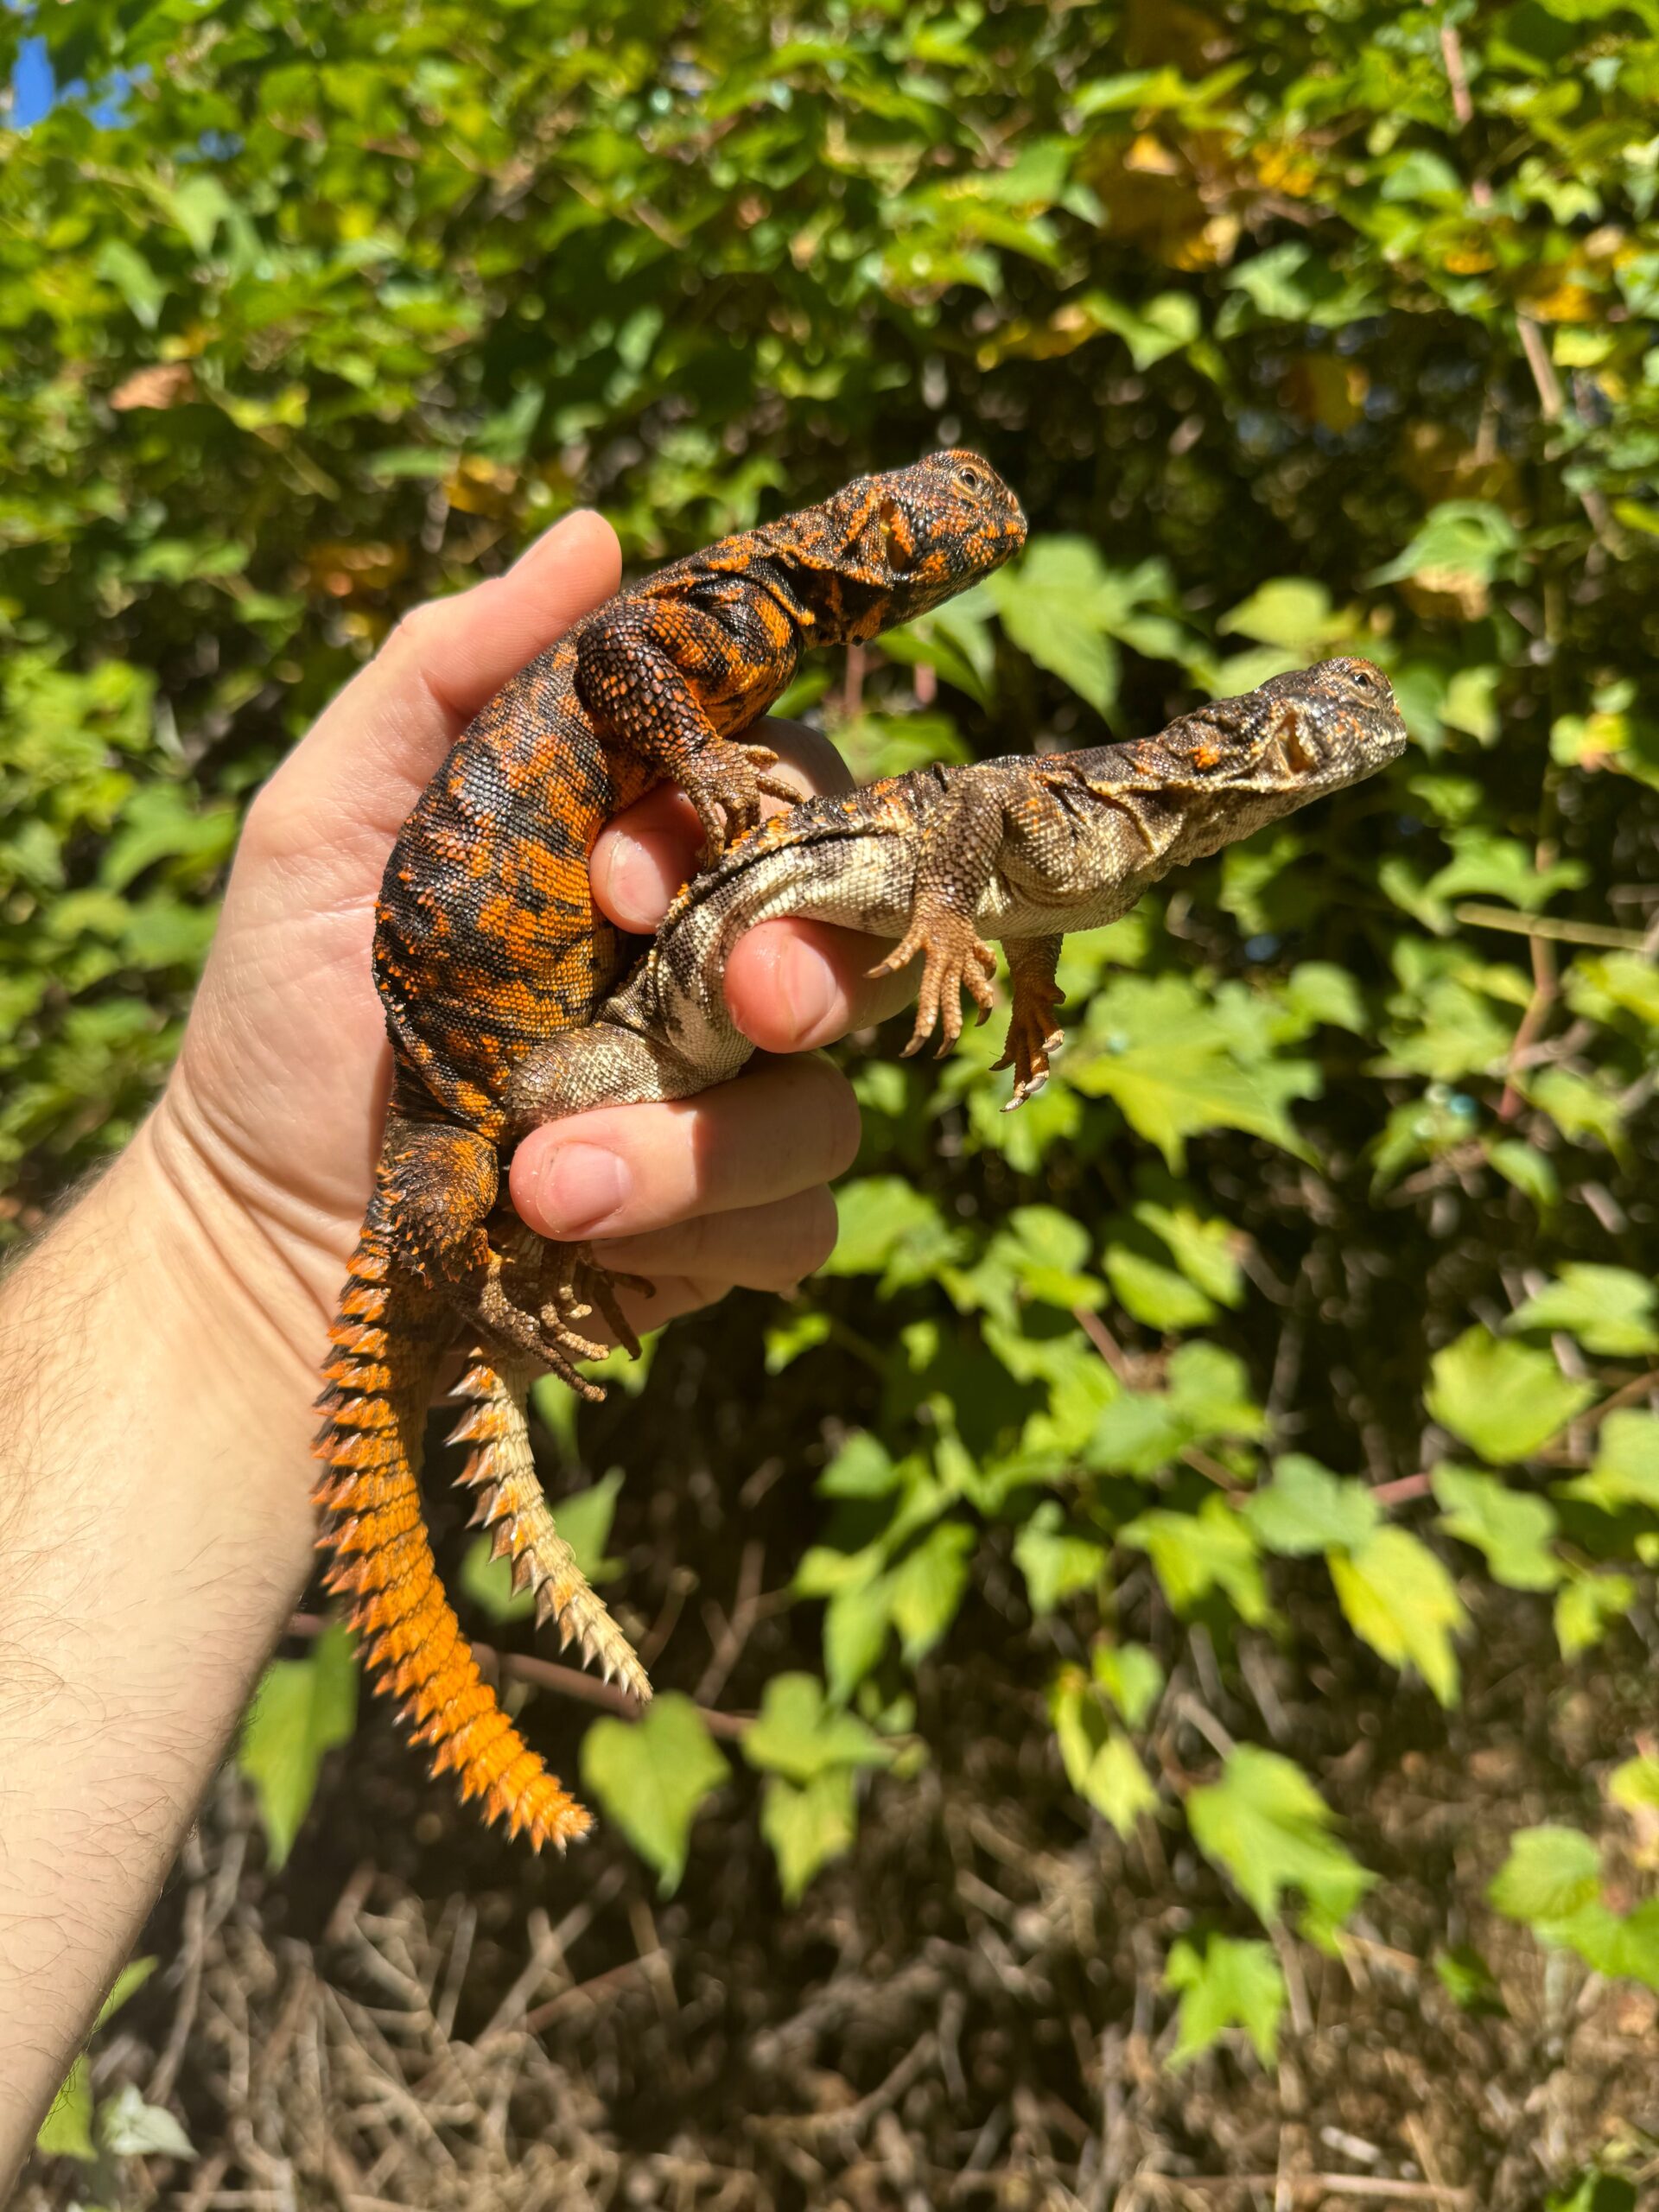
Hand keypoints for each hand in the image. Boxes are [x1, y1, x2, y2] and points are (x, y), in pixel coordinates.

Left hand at [155, 508, 912, 1375]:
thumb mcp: (326, 823)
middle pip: (848, 935)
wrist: (257, 1233)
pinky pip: (798, 1223)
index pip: (773, 786)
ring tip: (540, 1183)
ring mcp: (723, 1105)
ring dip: (698, 1145)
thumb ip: (444, 675)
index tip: (622, 874)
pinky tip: (569, 1236)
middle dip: (806, 967)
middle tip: (742, 1007)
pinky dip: (697, 1233)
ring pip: (827, 1101)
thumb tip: (592, 535)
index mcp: (637, 859)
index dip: (736, 813)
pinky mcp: (725, 1230)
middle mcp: (702, 971)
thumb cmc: (286, 1015)